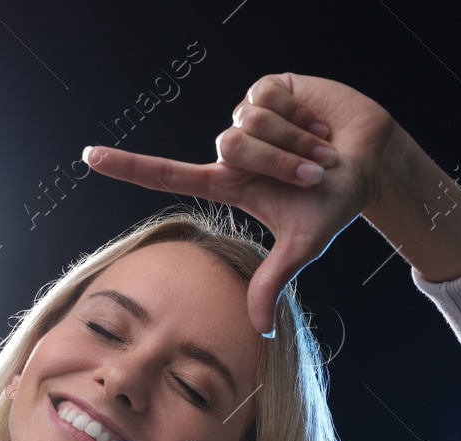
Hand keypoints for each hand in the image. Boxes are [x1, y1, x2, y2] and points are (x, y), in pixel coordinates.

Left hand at [83, 73, 411, 334]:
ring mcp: (247, 117)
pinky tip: (315, 122)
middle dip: (277, 161)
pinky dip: (300, 114)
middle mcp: (230, 151)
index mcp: (228, 185)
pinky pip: (267, 97)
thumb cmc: (334, 204)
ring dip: (292, 140)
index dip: (128, 166)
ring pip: (248, 121)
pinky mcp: (268, 89)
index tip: (89, 157)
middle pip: (228, 145)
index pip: (166, 174)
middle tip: (312, 171)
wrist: (372, 162)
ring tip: (318, 148)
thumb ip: (274, 282)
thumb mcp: (303, 246)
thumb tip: (259, 330)